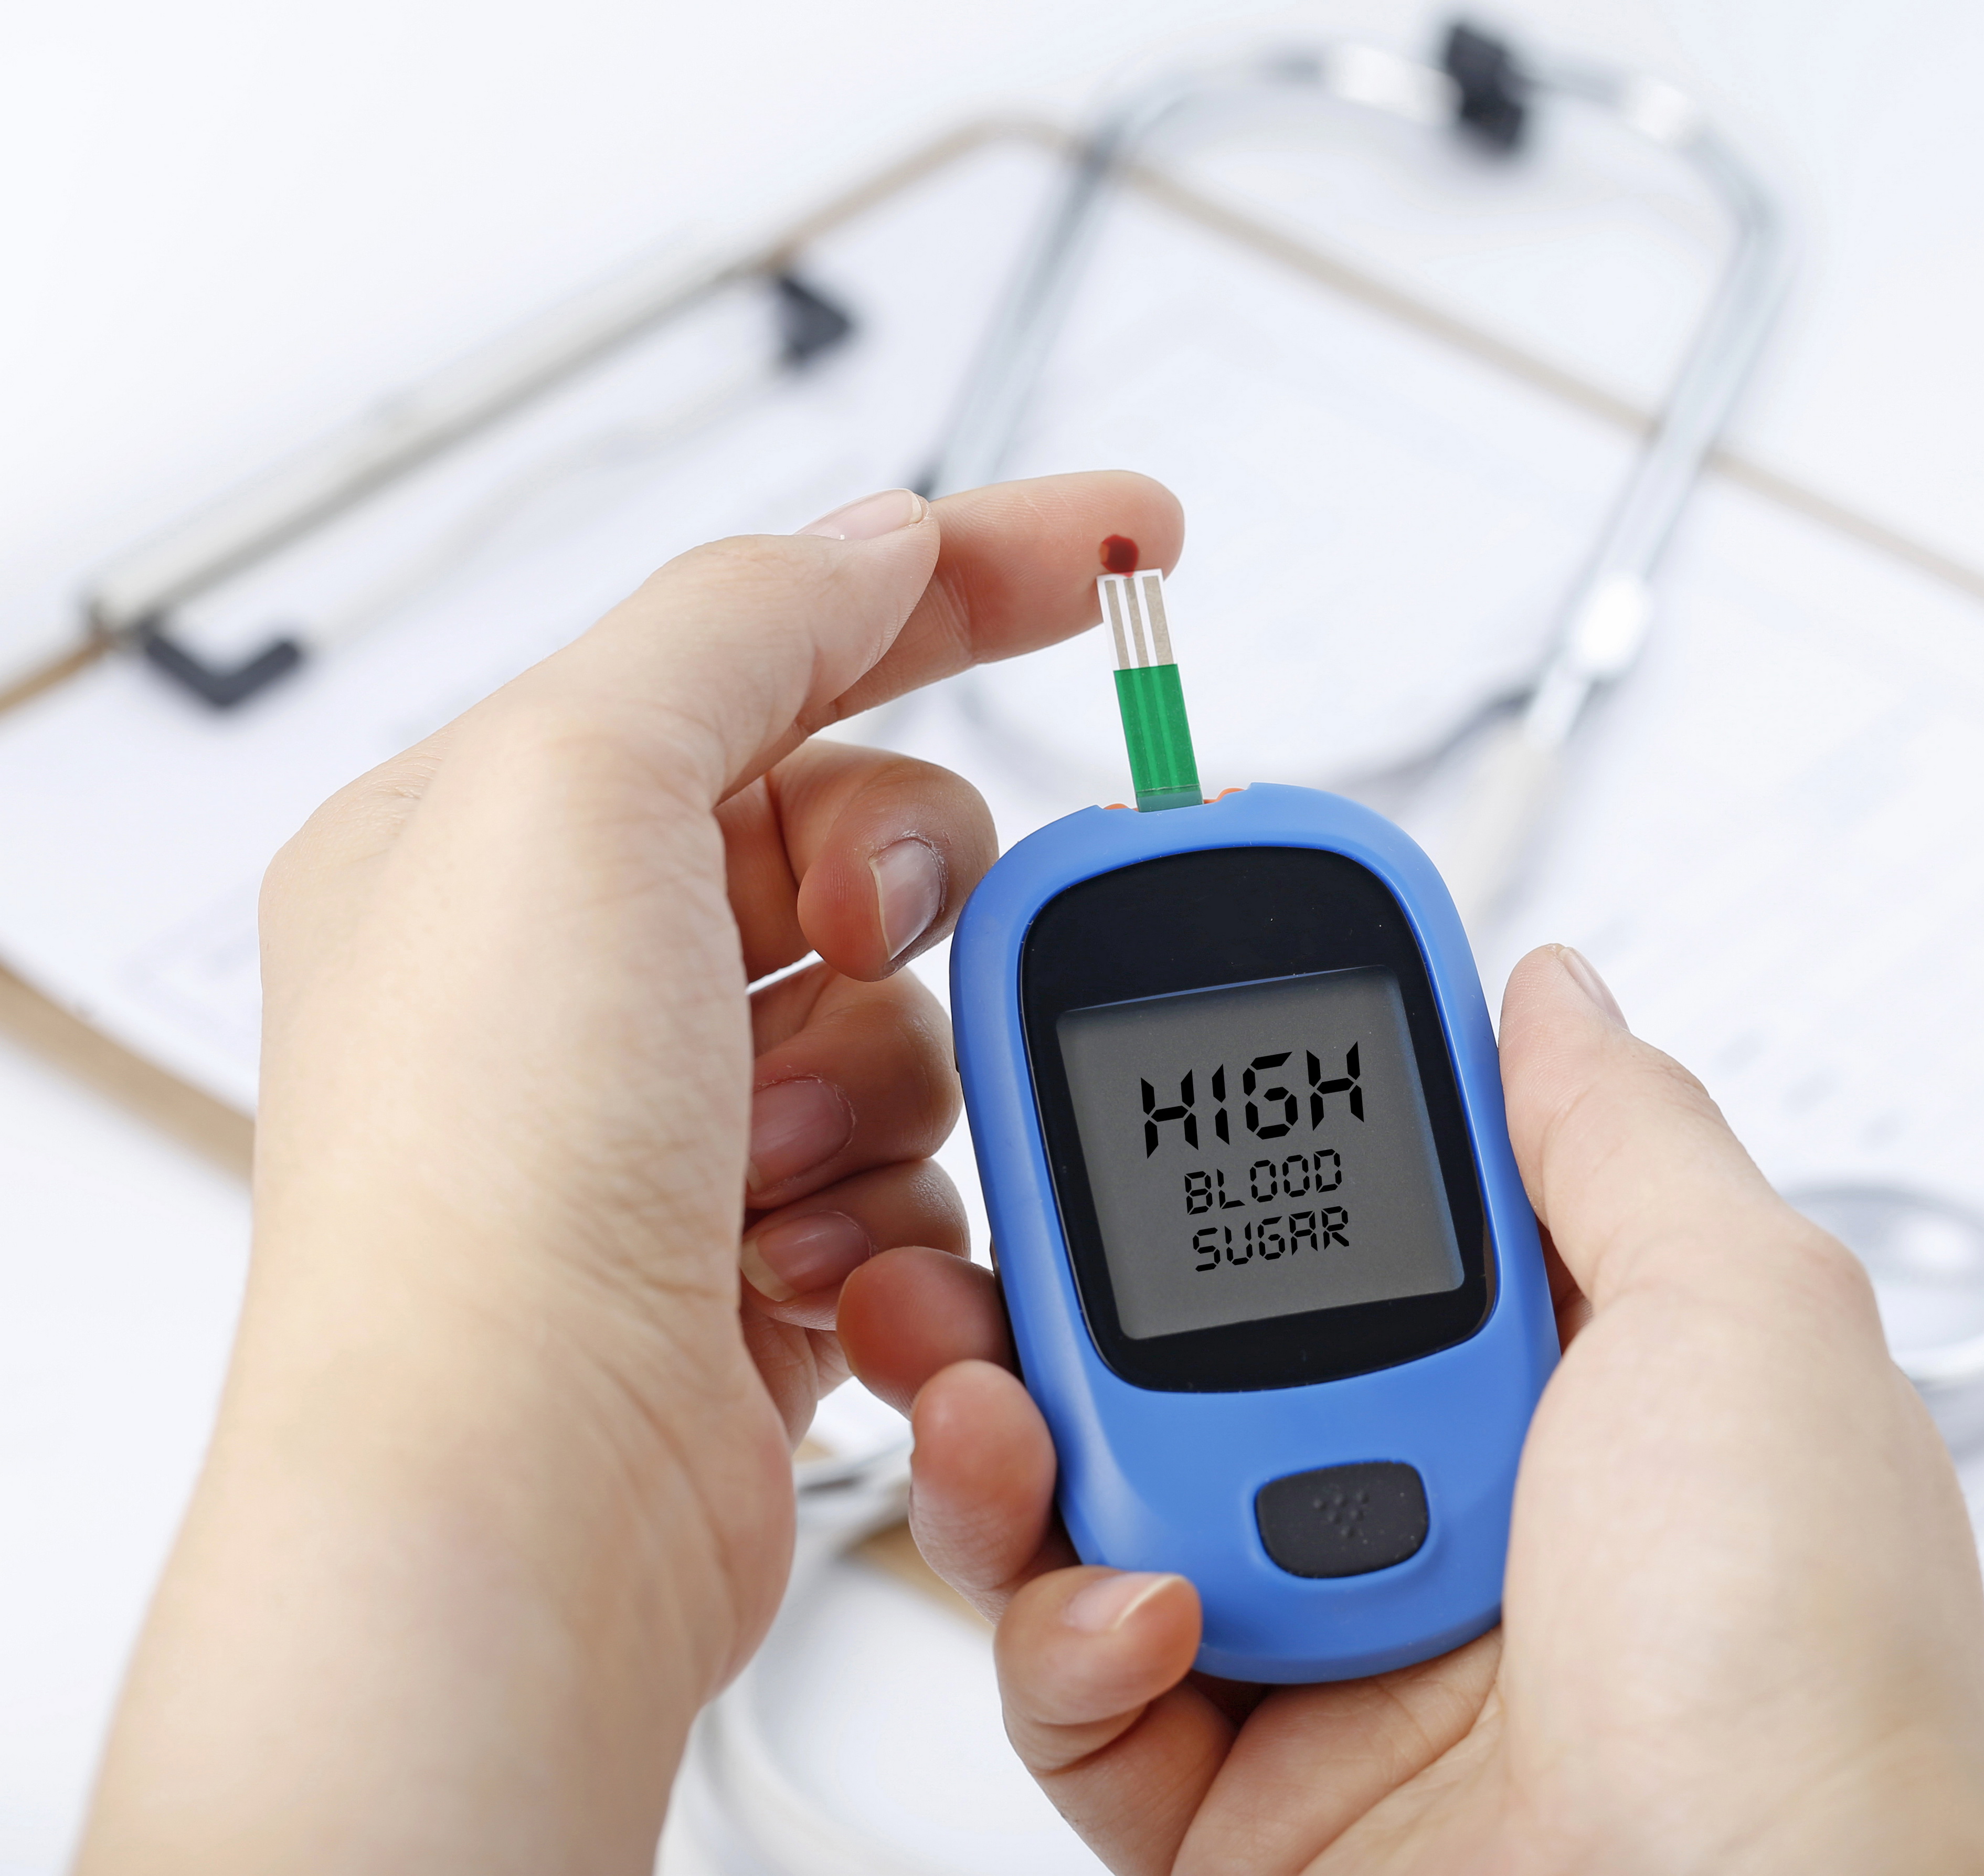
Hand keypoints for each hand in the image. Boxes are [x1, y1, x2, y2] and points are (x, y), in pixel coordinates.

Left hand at [80, 476, 1180, 1873]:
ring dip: (890, 1079)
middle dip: (905, 887)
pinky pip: (921, 1166)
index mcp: (497, 830)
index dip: (969, 573)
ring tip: (782, 1158)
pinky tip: (802, 1262)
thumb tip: (876, 540)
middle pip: (864, 831)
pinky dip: (892, 1207)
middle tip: (862, 934)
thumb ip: (743, 625)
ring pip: (916, 1015)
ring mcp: (668, 1123)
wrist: (523, 1505)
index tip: (1133, 545)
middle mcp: (577, 973)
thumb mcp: (577, 789)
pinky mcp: (752, 1254)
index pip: (775, 636)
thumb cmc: (487, 1178)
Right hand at [841, 946, 1983, 1874]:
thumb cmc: (1803, 1671)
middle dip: (1057, 1279)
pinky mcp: (1243, 1810)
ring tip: (992, 1399)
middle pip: (1190, 1352)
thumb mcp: (1744, 1319)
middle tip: (975, 1220)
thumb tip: (1552, 994)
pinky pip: (1086, 1693)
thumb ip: (1619, 1138)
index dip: (1247, 1112)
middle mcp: (1449, 1510)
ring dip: (1015, 1443)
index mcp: (1569, 1383)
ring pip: (1099, 1511)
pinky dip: (1073, 1640)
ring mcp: (1339, 1659)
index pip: (1367, 1205)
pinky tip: (1146, 1611)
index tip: (1134, 1031)